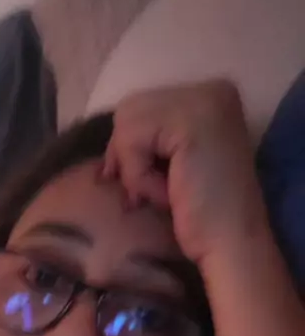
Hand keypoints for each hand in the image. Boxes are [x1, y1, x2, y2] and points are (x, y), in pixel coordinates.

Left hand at [103, 80, 267, 266]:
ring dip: (135, 170)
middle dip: (129, 156)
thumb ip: (147, 141)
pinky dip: (139, 176)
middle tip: (154, 192)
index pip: (143, 107)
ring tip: (165, 194)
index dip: (132, 149)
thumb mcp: (171, 165)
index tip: (150, 184)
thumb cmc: (201, 215)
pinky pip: (132, 142)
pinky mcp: (190, 122)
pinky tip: (169, 194)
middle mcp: (212, 90)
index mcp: (212, 96)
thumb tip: (105, 153)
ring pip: (127, 124)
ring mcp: (204, 101)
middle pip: (130, 109)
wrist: (230, 245)